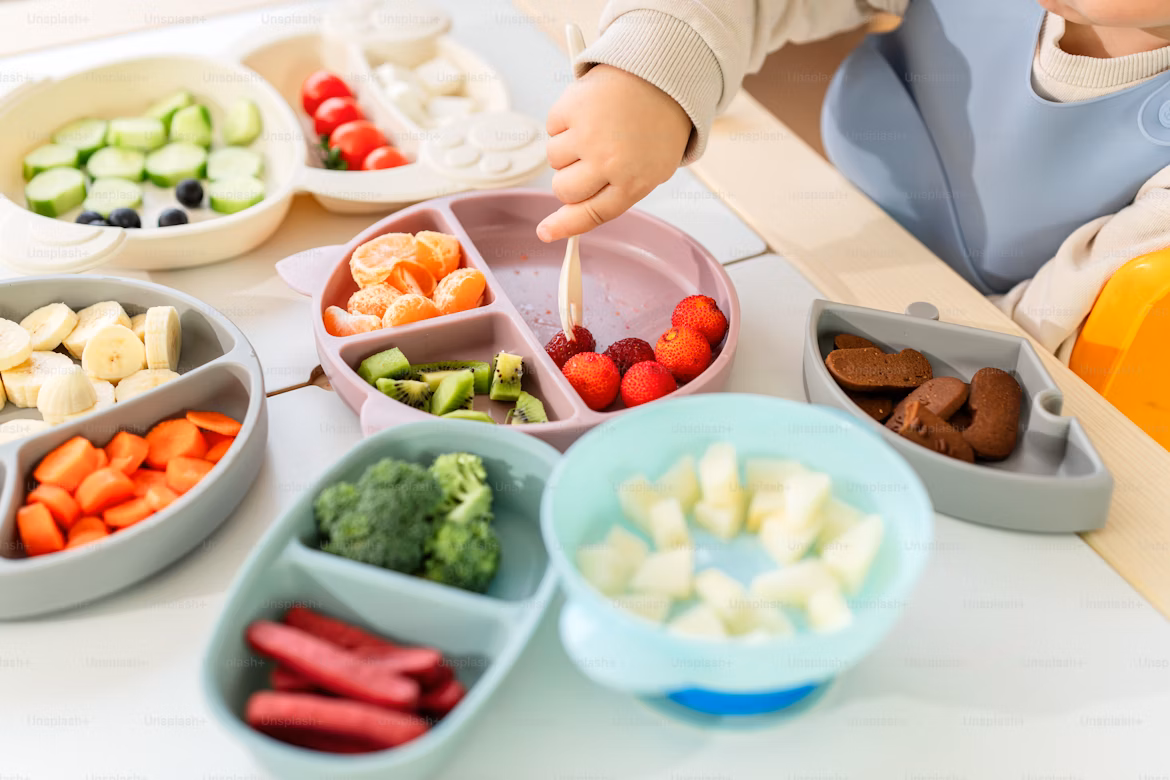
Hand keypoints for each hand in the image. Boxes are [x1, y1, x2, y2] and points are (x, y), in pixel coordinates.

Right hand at [537, 64, 691, 241]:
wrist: (663, 75)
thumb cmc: (658, 124)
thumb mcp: (650, 169)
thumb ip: (614, 194)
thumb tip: (571, 214)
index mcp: (633, 182)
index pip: (590, 214)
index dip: (565, 226)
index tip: (546, 232)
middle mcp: (609, 163)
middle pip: (565, 190)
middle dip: (569, 180)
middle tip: (588, 160)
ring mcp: (588, 135)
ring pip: (553, 159)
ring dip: (567, 148)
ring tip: (596, 130)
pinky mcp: (572, 108)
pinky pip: (551, 128)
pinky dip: (564, 122)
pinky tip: (590, 113)